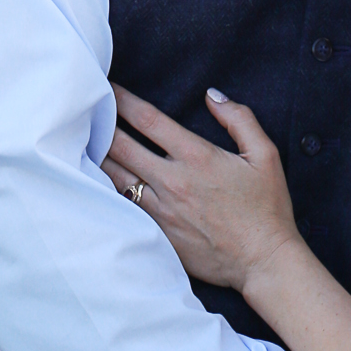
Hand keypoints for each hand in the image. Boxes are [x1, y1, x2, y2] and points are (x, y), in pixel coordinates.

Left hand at [101, 86, 301, 294]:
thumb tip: (213, 95)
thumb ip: (239, 119)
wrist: (264, 261)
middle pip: (122, 146)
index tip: (109, 88)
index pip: (149, 120)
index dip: (124, 101)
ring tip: (84, 142)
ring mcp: (162, 211)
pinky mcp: (158, 235)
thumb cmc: (267, 208)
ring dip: (99, 157)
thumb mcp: (265, 155)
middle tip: (87, 110)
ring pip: (116, 178)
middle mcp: (173, 182)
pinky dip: (109, 191)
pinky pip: (124, 208)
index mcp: (197, 157)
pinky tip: (97, 182)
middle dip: (102, 125)